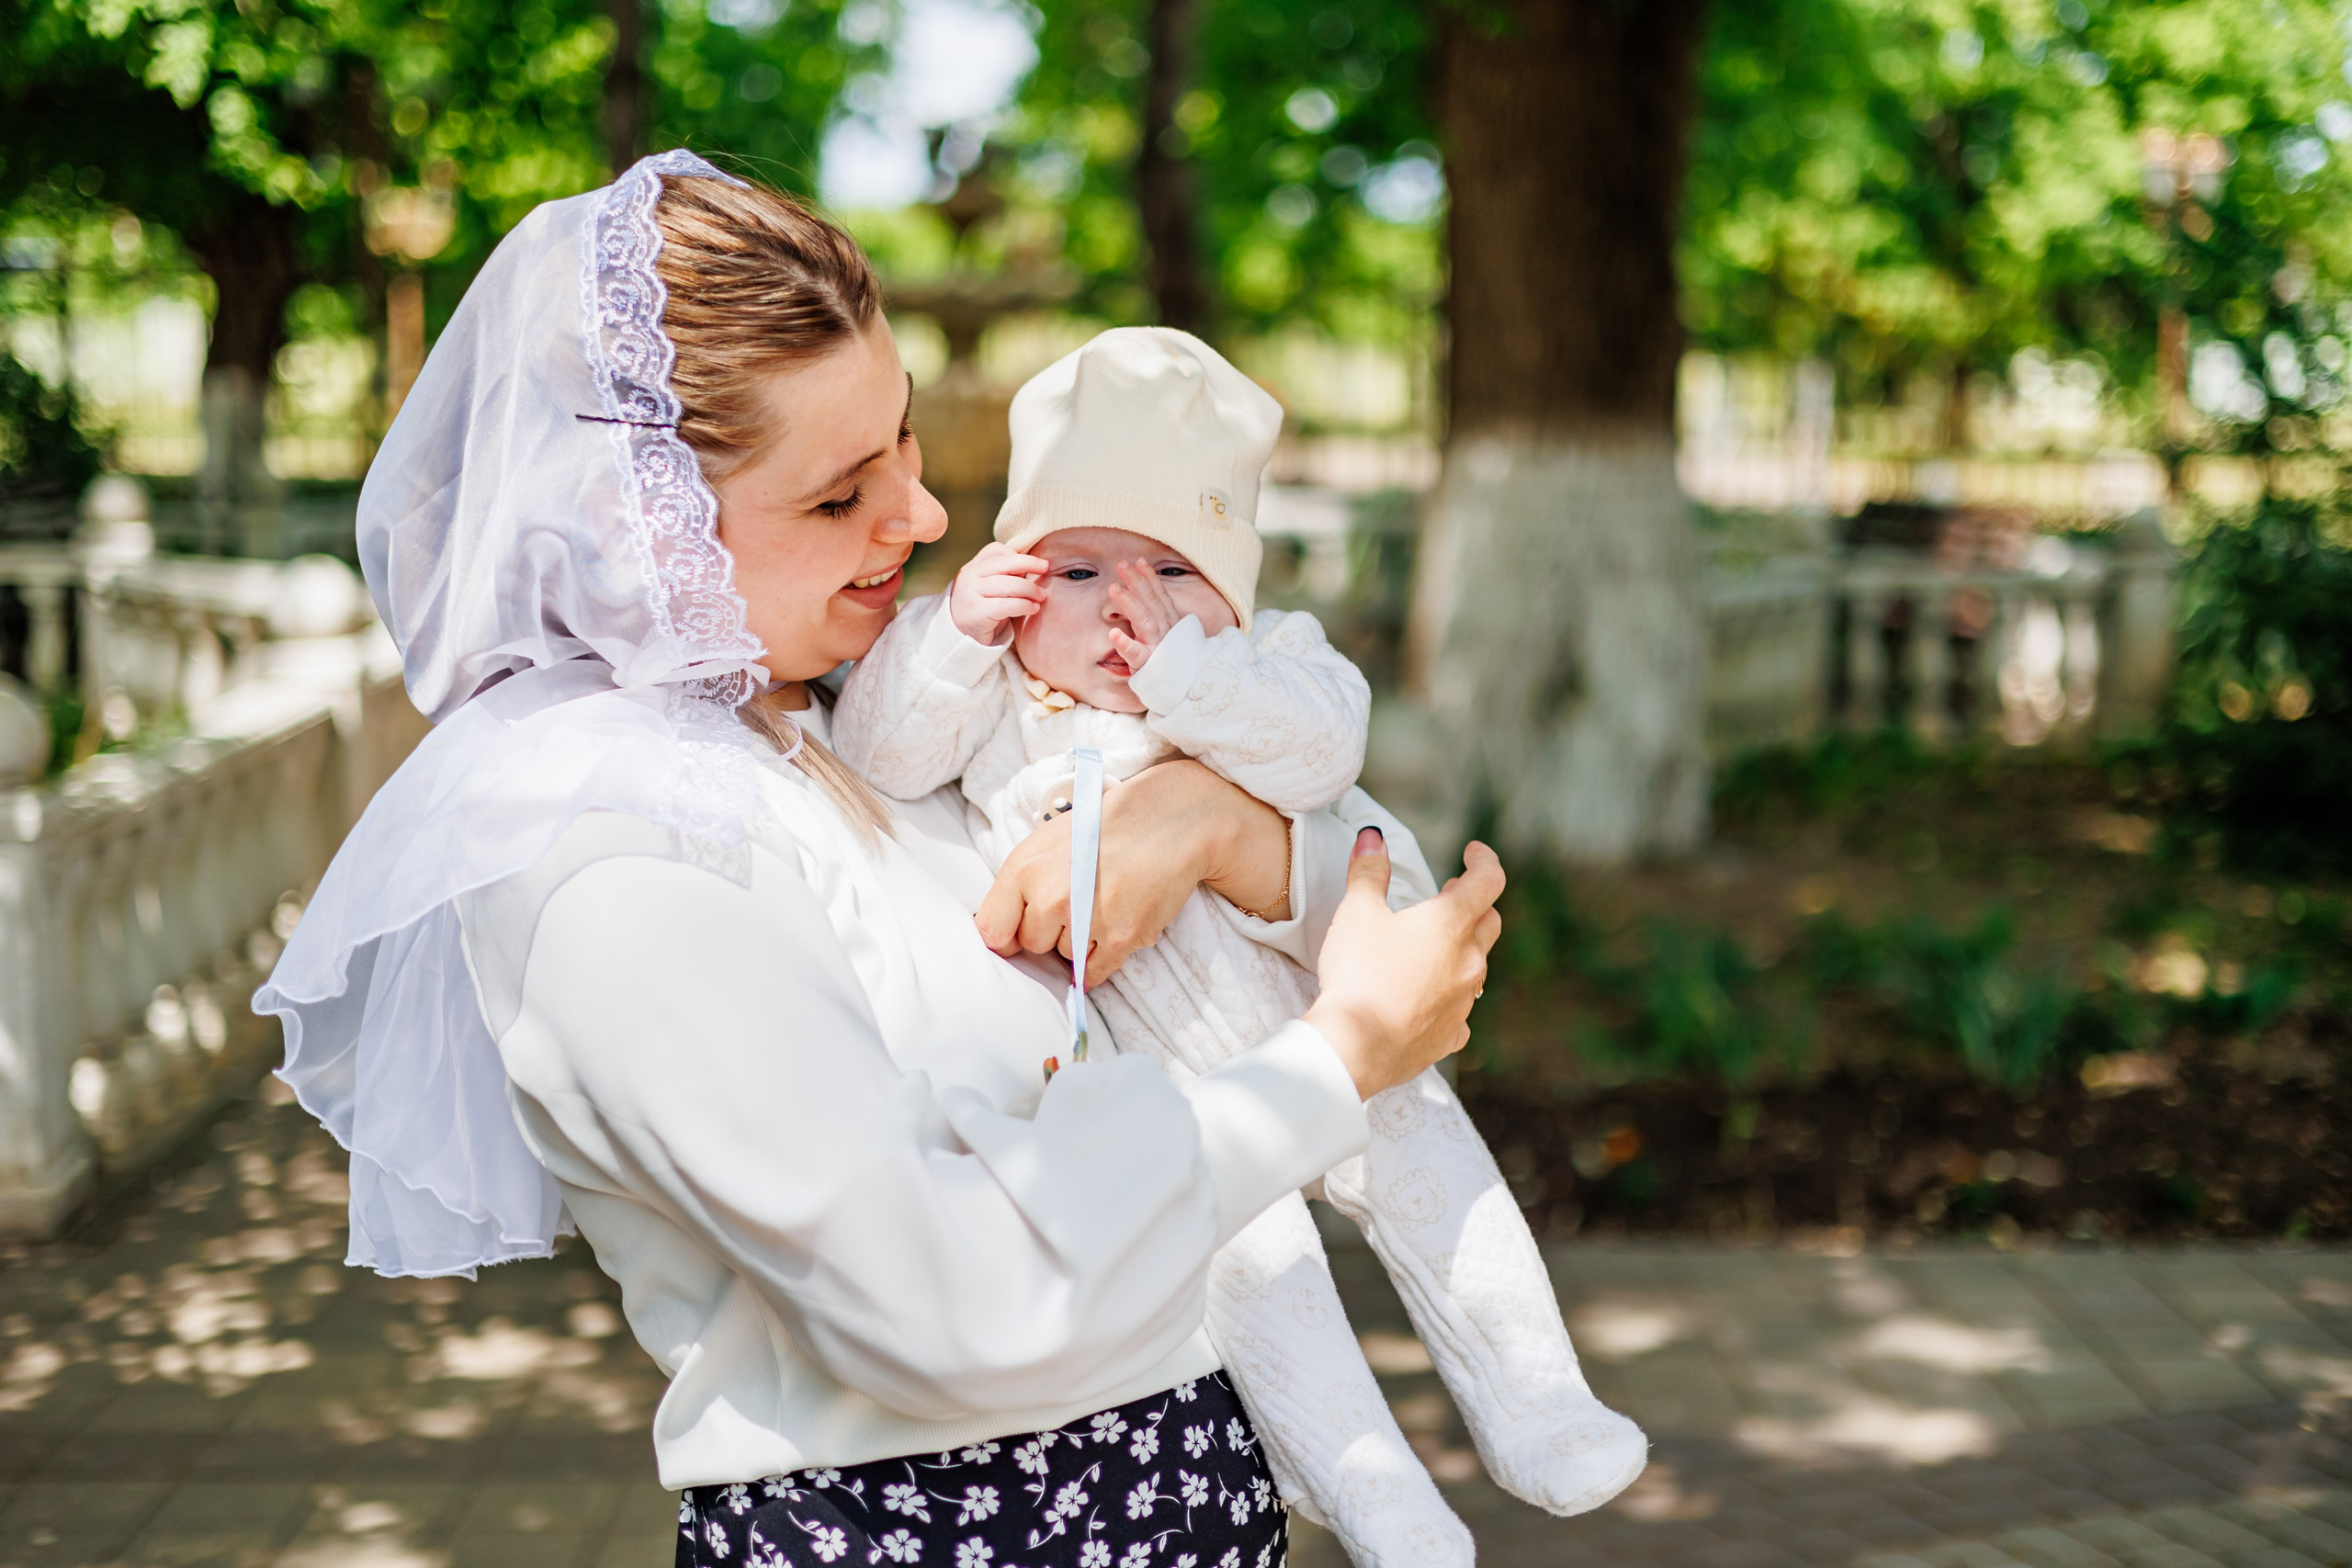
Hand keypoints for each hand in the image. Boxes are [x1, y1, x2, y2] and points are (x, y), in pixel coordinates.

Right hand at [949, 542, 1048, 645]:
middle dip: (1029, 564)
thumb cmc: (983, 609)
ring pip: (1008, 584)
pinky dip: (1024, 605)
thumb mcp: (988, 587)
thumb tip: (1032, 565)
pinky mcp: (977, 612)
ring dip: (1030, 589)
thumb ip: (1003, 574)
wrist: (961, 637)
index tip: (1035, 562)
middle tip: (1045, 568)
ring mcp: (971, 593)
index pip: (995, 550)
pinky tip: (1033, 608)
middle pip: (1003, 564)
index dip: (1017, 554)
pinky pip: (1007, 605)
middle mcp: (969, 576)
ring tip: (1041, 596)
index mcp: (972, 567)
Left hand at [975, 760, 1285, 985]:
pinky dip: (1098, 962)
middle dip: (1049, 932)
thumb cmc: (1103, 828)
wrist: (1167, 820)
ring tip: (1102, 905)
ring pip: (1065, 957)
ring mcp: (1085, 921)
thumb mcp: (1045, 842)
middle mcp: (1050, 898)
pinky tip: (1110, 933)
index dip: (1007, 935)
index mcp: (1023, 870)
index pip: (992, 931)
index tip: (1020, 931)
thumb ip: (1018, 885)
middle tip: (1077, 903)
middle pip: (1032, 946)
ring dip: (1079, 941)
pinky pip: (1092, 974)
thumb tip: (999, 932)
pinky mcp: (1120, 937)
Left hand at [1106, 560, 1185, 673]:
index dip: (1150, 578)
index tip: (1139, 561)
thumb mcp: (1168, 634)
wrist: (1184, 690)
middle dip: (1137, 582)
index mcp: (1170, 623)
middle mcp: (1166, 631)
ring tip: (1114, 589)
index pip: (1160, 596)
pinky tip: (1113, 634)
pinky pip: (1136, 654)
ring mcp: (1158, 647)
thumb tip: (1147, 595)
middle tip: (1121, 566)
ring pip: (1145, 621)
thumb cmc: (1171, 660)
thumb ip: (1158, 616)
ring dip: (1130, 603)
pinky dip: (1125, 644)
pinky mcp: (1148, 665)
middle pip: (1152, 602)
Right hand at [1305, 831, 1503, 1100]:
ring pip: (1477, 966)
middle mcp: (1469, 961)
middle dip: (1473, 904)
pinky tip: (1429, 999)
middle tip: (1450, 894)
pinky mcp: (1452, 1035)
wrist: (1354, 1047)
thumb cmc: (1357, 973)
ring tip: (1434, 946)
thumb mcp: (1357, 913)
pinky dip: (1449, 997)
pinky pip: (1461, 1011)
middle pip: (1488, 922)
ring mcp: (1464, 1002)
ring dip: (1462, 949)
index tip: (1471, 852)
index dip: (1484, 860)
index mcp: (1451, 924)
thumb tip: (1372, 836)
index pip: (1488, 880)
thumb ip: (1369, 871)